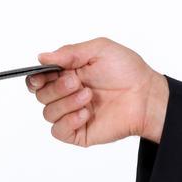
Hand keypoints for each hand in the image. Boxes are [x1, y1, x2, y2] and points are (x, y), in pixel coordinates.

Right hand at [26, 37, 168, 146]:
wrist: (146, 96)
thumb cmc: (128, 71)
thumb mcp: (100, 50)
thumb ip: (70, 52)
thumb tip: (42, 57)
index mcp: (68, 74)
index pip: (38, 79)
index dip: (36, 78)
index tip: (42, 75)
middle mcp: (67, 94)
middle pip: (41, 95)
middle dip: (56, 88)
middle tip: (77, 82)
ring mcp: (72, 114)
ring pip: (48, 113)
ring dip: (66, 103)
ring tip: (88, 96)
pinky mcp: (79, 132)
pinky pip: (58, 131)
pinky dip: (68, 121)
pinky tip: (85, 113)